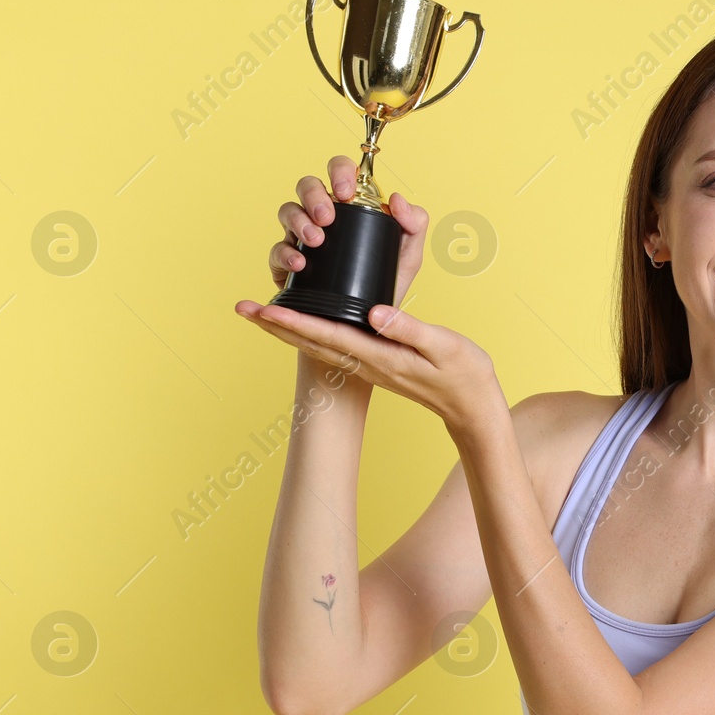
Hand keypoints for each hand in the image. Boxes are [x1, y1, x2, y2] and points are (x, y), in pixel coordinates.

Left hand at [239, 169, 502, 435]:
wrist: (472, 407)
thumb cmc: (464, 375)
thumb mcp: (444, 346)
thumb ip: (409, 329)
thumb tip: (374, 313)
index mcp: (379, 357)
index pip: (327, 335)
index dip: (293, 321)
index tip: (263, 308)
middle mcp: (366, 364)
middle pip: (310, 342)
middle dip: (274, 325)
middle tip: (242, 307)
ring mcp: (368, 366)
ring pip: (317, 346)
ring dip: (286, 330)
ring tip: (260, 314)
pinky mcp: (374, 363)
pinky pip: (331, 346)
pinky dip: (309, 332)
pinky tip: (302, 323)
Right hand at [267, 154, 422, 308]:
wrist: (368, 324)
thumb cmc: (386, 282)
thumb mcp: (408, 256)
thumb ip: (414, 224)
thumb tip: (397, 198)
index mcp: (350, 206)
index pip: (340, 172)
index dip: (339, 172)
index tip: (346, 191)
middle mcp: (322, 216)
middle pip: (307, 185)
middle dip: (314, 195)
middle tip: (328, 216)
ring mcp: (300, 237)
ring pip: (287, 211)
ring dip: (299, 221)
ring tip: (316, 240)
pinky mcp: (286, 264)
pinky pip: (276, 250)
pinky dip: (285, 253)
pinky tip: (300, 263)